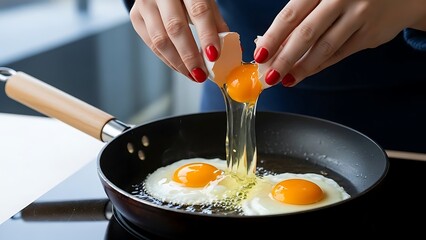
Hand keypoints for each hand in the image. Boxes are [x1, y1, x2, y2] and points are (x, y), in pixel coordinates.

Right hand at [129, 0, 228, 82]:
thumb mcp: (206, 0)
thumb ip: (216, 23)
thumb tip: (230, 49)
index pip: (198, 11)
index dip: (207, 35)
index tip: (214, 56)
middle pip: (175, 28)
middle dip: (190, 56)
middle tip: (202, 74)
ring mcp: (145, 5)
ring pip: (160, 40)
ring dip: (178, 63)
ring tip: (193, 75)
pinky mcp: (136, 17)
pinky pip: (152, 45)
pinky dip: (168, 60)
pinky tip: (181, 68)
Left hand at [254, 0, 425, 86]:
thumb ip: (302, 14)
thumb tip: (273, 43)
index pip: (291, 14)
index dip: (273, 37)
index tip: (260, 55)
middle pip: (306, 34)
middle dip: (284, 58)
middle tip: (269, 75)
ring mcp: (358, 16)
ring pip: (324, 48)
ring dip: (301, 67)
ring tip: (285, 79)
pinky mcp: (369, 35)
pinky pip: (339, 54)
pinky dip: (319, 66)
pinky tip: (304, 73)